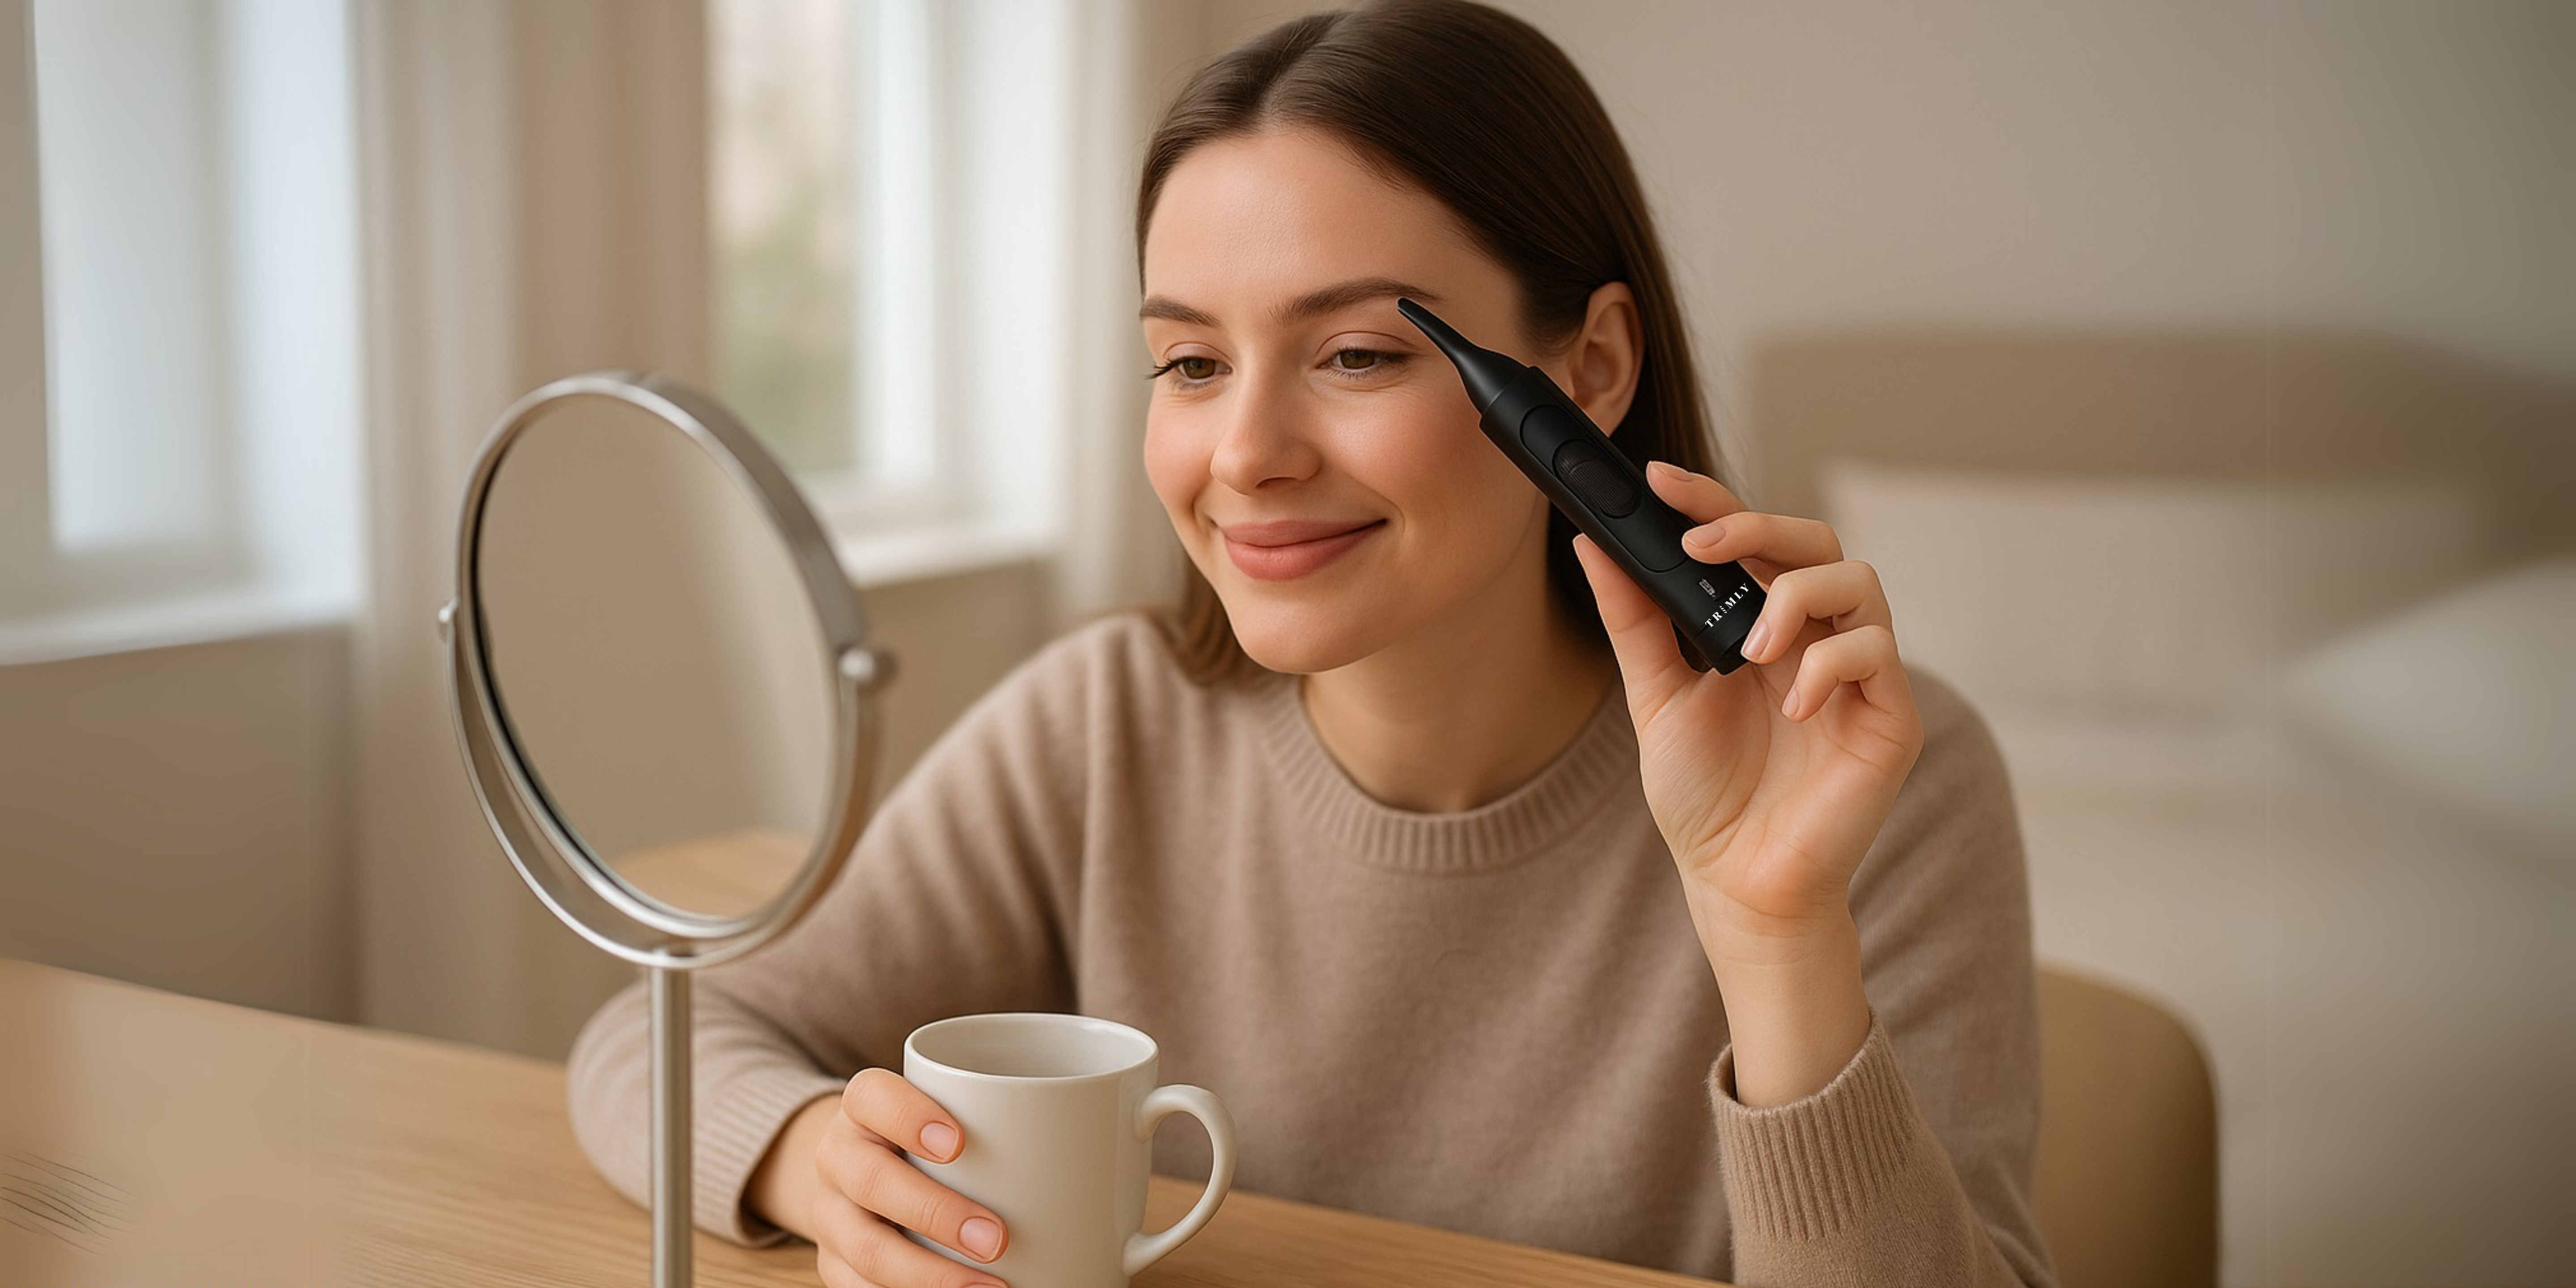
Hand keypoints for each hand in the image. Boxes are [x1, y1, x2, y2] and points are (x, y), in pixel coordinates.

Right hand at [808, 1069, 1011, 1287]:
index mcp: (865, 1107)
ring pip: (865, 1247)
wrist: (866, 1169)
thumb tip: (1131, 1124)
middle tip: (997, 1238)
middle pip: (869, 1180)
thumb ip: (1011, 1115)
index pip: (870, 1096)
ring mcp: (832, 1214)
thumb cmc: (936, 1136)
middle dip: (934, 1213)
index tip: (960, 1145)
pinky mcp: (836, 1263)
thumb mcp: (957, 1111)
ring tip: (989, 1287)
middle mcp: (839, 1156)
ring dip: (927, 1275)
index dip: (908, 1116)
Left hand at [1571, 461, 1923, 946]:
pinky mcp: (1891, 719)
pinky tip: (1790, 704)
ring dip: (1796, 596)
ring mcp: (1859, 676)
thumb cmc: (1705, 797)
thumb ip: (1633, 621)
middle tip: (1700, 546)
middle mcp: (1815, 639)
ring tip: (1749, 649)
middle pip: (1813, 540)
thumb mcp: (1655, 697)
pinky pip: (1877, 654)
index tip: (1657, 481)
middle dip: (1757, 526)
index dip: (1712, 502)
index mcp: (1763, 627)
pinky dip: (1830, 665)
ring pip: (1858, 581)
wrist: (1737, 883)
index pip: (1750, 542)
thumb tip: (1591, 546)